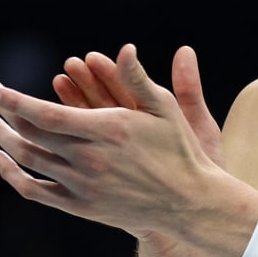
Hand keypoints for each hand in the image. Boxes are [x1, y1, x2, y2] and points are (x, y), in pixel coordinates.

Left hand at [0, 45, 257, 256]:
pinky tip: (2, 158)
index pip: (43, 113)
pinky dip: (12, 175)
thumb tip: (124, 49)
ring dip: (3, 139)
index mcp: (107, 131)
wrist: (189, 205)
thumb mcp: (166, 110)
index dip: (12, 99)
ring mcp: (83, 186)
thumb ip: (139, 80)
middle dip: (3, 113)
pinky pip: (35, 191)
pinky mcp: (81, 206)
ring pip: (28, 161)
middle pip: (30, 135)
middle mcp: (90, 160)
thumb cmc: (181, 150)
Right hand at [54, 46, 222, 166]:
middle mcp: (129, 131)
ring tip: (61, 82)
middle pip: (102, 101)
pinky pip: (84, 151)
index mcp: (149, 115)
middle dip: (86, 82)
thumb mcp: (199, 125)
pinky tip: (58, 122)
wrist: (194, 206)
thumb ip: (188, 90)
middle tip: (72, 66)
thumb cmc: (198, 163)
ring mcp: (115, 150)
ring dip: (73, 103)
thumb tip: (186, 49)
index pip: (125, 88)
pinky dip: (71, 136)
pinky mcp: (105, 170)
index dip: (109, 73)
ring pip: (88, 123)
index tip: (93, 58)